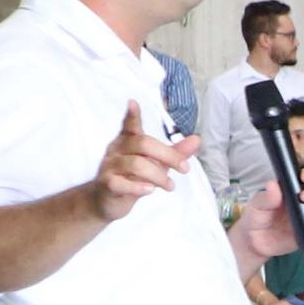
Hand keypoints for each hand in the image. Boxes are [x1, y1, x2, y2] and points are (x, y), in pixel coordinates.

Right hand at [90, 102, 198, 220]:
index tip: (133, 102)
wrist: (107, 201)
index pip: (129, 125)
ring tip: (170, 186)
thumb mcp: (156, 164)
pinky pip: (119, 183)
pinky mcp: (106, 184)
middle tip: (185, 169)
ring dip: (159, 176)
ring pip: (136, 164)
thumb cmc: (133, 178)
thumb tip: (197, 139)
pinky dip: (137, 187)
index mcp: (128, 141)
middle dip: (168, 156)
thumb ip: (175, 152)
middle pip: (142, 143)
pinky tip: (150, 190)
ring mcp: (109, 167)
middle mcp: (117, 150)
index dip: (132, 115)